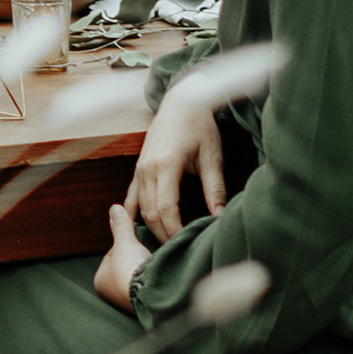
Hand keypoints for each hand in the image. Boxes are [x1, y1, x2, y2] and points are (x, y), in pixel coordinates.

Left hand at [92, 201, 148, 308]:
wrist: (150, 294)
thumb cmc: (130, 269)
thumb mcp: (125, 241)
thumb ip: (120, 226)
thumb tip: (115, 208)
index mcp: (100, 280)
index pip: (112, 255)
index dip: (125, 245)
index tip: (134, 242)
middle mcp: (110, 294)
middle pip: (125, 266)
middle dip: (135, 258)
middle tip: (145, 252)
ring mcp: (127, 301)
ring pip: (137, 277)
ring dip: (144, 269)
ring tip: (153, 262)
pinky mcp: (144, 305)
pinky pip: (148, 286)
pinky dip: (152, 279)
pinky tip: (158, 272)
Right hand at [126, 88, 228, 241]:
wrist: (181, 101)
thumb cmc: (200, 127)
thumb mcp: (212, 157)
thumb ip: (215, 190)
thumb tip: (221, 218)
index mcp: (166, 165)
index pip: (166, 209)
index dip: (175, 231)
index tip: (186, 245)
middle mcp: (147, 168)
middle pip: (151, 213)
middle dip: (163, 235)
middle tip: (178, 252)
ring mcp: (139, 169)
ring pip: (140, 208)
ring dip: (151, 228)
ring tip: (165, 245)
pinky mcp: (138, 169)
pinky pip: (131, 197)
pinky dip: (134, 215)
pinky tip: (137, 230)